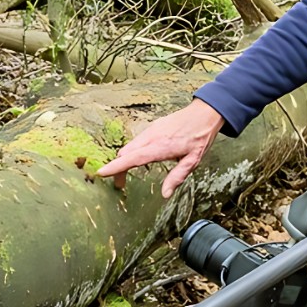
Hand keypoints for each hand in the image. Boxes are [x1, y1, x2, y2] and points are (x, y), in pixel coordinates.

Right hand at [97, 98, 224, 197]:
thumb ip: (177, 177)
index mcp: (160, 147)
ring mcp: (150, 130)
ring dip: (124, 160)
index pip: (132, 158)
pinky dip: (131, 151)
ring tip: (125, 174)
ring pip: (130, 146)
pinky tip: (137, 158)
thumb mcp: (193, 160)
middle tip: (119, 184)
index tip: (101, 173)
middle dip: (118, 168)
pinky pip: (136, 141)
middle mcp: (151, 137)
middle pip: (126, 154)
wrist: (204, 113)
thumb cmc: (200, 137)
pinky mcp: (152, 127)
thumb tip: (165, 194)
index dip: (116, 167)